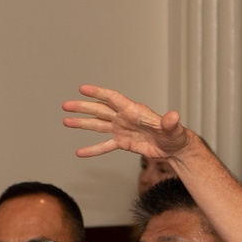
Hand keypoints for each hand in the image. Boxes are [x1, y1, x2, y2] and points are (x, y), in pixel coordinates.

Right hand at [62, 85, 192, 158]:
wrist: (174, 149)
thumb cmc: (175, 136)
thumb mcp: (173, 130)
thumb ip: (170, 123)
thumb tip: (174, 116)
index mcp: (135, 111)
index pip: (113, 99)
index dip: (99, 93)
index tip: (83, 89)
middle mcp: (125, 118)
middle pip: (101, 110)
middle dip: (84, 107)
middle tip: (66, 105)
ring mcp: (122, 129)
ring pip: (99, 125)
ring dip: (83, 123)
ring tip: (66, 121)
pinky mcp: (123, 143)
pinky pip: (105, 146)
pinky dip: (93, 149)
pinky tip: (80, 152)